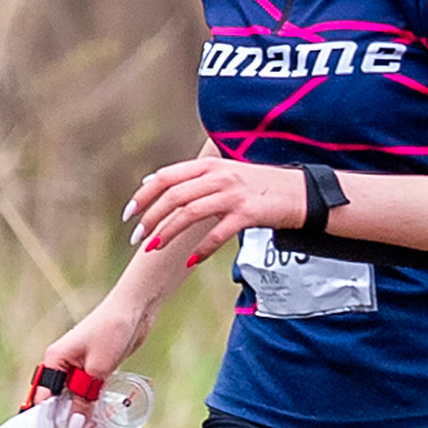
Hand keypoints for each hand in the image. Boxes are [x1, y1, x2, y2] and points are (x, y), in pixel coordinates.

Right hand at [35, 299, 149, 427]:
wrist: (135, 309)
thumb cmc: (111, 331)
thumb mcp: (98, 369)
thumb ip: (85, 399)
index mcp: (54, 360)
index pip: (43, 397)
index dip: (47, 420)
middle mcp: (61, 365)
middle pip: (57, 400)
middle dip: (64, 421)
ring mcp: (77, 368)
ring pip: (73, 399)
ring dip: (79, 415)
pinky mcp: (93, 370)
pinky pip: (87, 394)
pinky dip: (90, 406)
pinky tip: (96, 423)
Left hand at [123, 145, 290, 269]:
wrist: (298, 193)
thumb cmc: (259, 186)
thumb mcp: (224, 174)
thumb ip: (193, 178)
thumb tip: (154, 181)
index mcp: (208, 165)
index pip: (166, 177)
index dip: (144, 195)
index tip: (129, 214)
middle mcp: (218, 176)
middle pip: (173, 195)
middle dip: (150, 217)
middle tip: (137, 238)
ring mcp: (233, 194)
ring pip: (190, 213)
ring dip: (168, 232)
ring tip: (154, 249)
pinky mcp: (247, 213)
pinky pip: (217, 233)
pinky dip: (201, 249)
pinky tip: (191, 261)